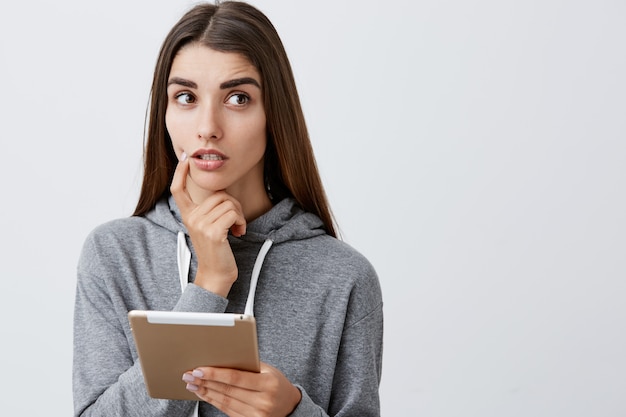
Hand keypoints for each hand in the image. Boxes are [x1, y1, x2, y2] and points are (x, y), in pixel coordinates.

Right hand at [170, 154, 245, 296]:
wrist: (216, 274)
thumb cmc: (216, 250)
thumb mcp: (207, 227)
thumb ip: (209, 210)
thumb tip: (221, 193)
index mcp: (188, 215)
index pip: (177, 189)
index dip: (179, 173)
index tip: (185, 159)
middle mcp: (191, 218)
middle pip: (219, 194)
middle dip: (234, 205)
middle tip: (235, 221)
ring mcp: (201, 224)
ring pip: (229, 203)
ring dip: (239, 215)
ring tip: (236, 228)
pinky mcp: (213, 232)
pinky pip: (233, 213)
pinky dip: (241, 221)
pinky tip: (239, 232)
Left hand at [182, 362, 301, 416]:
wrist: (289, 405)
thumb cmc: (276, 383)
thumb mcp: (268, 370)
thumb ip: (248, 365)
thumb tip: (221, 359)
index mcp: (268, 384)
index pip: (236, 378)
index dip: (215, 374)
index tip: (199, 369)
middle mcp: (263, 401)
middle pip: (227, 390)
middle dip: (205, 382)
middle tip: (189, 375)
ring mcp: (256, 415)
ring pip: (224, 402)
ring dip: (206, 392)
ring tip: (192, 384)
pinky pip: (227, 410)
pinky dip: (213, 401)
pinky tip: (205, 394)